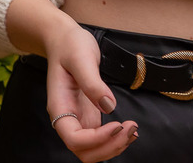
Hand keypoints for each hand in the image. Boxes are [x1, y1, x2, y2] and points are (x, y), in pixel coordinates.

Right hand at [46, 24, 138, 161]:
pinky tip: (129, 129)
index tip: (116, 125)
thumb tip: (109, 107)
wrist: (65, 40)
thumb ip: (93, 83)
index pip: (74, 138)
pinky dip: (115, 140)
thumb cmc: (70, 46)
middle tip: (130, 129)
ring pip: (93, 150)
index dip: (96, 139)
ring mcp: (78, 118)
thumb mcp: (81, 58)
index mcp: (60, 106)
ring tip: (133, 130)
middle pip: (84, 152)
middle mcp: (67, 118)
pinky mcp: (89, 115)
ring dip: (113, 147)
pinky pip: (100, 138)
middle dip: (108, 147)